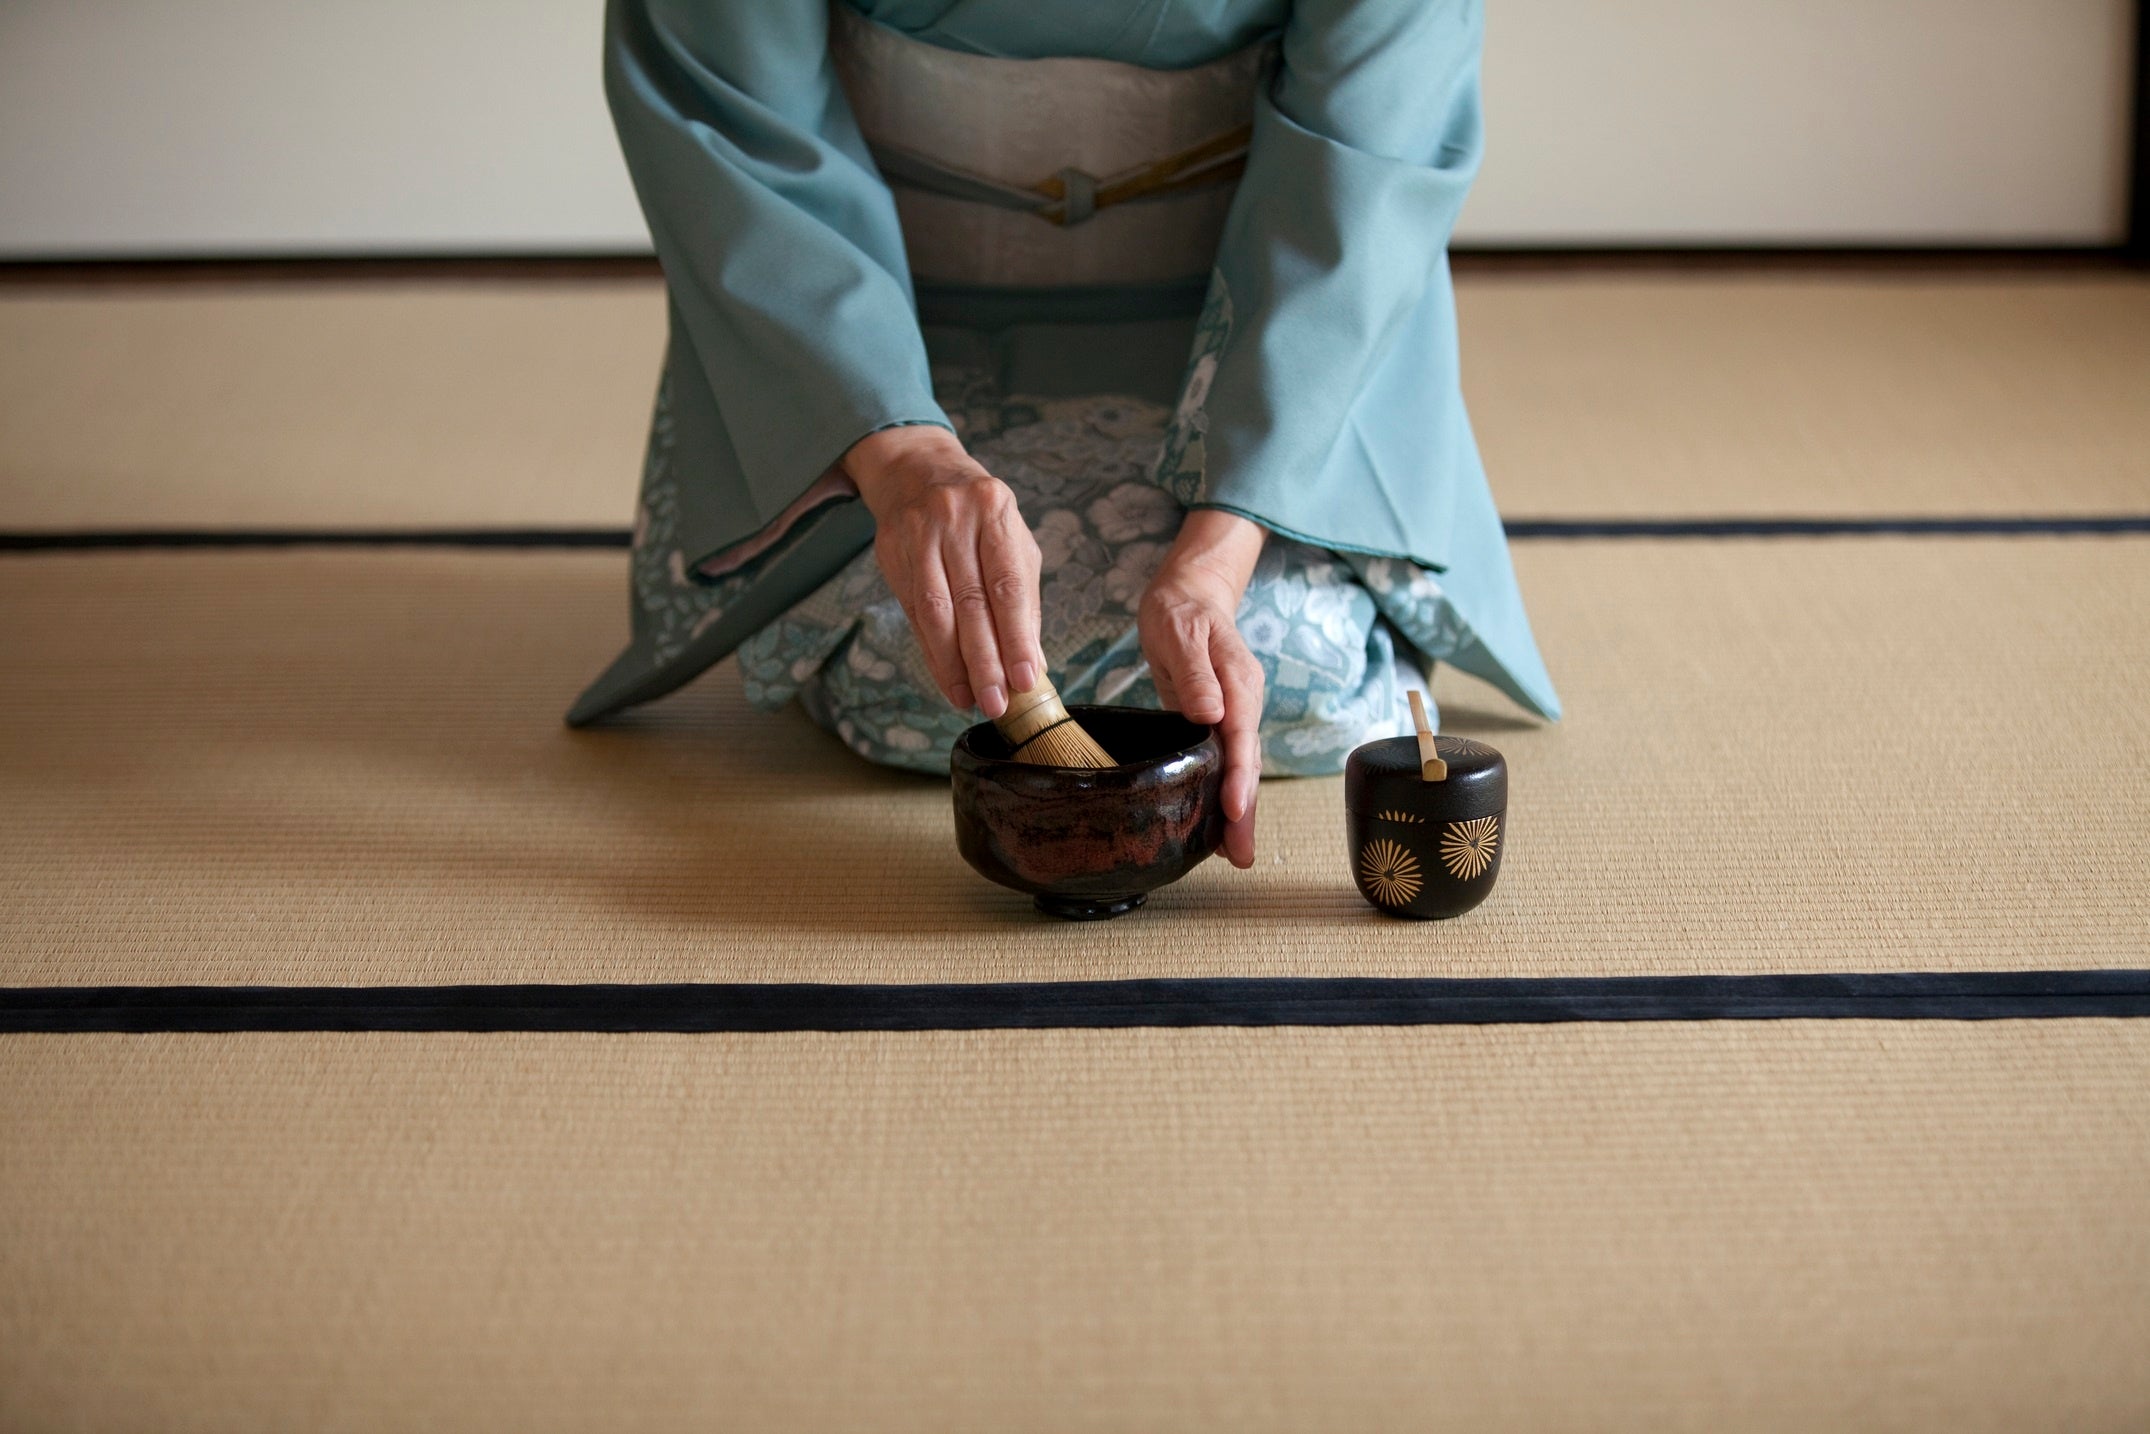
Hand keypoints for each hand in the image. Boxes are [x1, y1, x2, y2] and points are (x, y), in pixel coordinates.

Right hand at [843, 424, 1043, 719]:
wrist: (917, 470)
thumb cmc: (979, 515)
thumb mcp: (1012, 540)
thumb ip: (1024, 599)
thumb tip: (1033, 661)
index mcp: (994, 512)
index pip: (1008, 584)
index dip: (1016, 636)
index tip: (1025, 678)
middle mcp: (954, 520)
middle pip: (971, 603)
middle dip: (985, 661)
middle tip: (997, 703)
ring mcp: (918, 535)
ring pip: (936, 612)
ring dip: (953, 664)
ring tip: (970, 699)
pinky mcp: (892, 553)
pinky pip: (914, 613)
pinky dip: (932, 652)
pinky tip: (947, 679)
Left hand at [1138, 509, 1265, 868]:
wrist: (1189, 594)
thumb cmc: (1179, 611)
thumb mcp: (1179, 633)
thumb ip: (1196, 674)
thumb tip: (1211, 714)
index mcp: (1238, 682)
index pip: (1241, 737)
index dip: (1238, 776)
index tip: (1232, 809)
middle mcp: (1243, 702)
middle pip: (1247, 763)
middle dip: (1245, 810)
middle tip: (1241, 856)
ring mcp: (1234, 713)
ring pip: (1239, 768)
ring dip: (1238, 810)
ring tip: (1233, 854)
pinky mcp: (1219, 721)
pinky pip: (1225, 761)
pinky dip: (1224, 792)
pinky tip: (1218, 823)